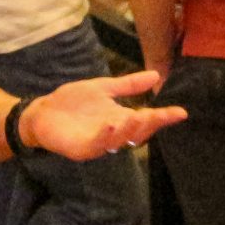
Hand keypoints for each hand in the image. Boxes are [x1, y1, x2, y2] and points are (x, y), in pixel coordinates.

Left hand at [21, 71, 185, 158]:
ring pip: (119, 141)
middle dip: (149, 125)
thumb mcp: (104, 88)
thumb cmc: (73, 102)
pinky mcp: (81, 149)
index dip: (163, 118)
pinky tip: (110, 125)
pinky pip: (96, 145)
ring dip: (129, 131)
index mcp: (120, 119)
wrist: (42, 112)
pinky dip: (104, 137)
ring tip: (139, 116)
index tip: (181, 113)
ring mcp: (98, 143)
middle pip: (136, 133)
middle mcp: (113, 134)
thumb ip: (129, 85)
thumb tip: (156, 75)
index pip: (146, 120)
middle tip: (159, 115)